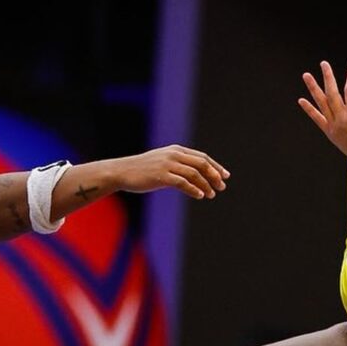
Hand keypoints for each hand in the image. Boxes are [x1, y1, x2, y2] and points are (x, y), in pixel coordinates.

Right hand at [111, 145, 229, 198]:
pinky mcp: (161, 176)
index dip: (216, 167)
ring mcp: (167, 165)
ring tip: (211, 194)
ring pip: (194, 174)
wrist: (121, 172)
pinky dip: (193, 189)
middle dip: (214, 175)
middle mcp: (174, 155)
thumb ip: (180, 165)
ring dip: (206, 185)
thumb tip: (197, 176)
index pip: (202, 157)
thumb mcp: (164, 162)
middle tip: (222, 187)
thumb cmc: (144, 169)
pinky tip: (200, 195)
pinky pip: (182, 183)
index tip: (225, 176)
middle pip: (201, 164)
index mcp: (176, 150)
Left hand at [299, 61, 346, 157]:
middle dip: (328, 77)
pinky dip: (309, 110)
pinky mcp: (330, 134)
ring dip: (313, 88)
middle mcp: (341, 119)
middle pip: (332, 93)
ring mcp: (334, 127)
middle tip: (323, 64)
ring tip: (306, 75)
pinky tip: (301, 100)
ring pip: (321, 104)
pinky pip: (318, 119)